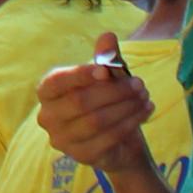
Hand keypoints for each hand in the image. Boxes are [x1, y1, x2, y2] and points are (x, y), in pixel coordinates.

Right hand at [34, 33, 154, 175]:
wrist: (118, 140)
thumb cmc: (106, 100)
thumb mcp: (108, 76)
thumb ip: (106, 57)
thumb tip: (108, 36)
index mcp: (47, 92)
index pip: (57, 82)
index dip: (81, 75)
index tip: (108, 70)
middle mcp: (47, 117)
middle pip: (80, 102)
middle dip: (114, 91)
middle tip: (139, 84)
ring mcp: (62, 140)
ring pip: (96, 121)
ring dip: (126, 107)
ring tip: (145, 97)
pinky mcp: (81, 156)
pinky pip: (108, 138)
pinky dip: (130, 123)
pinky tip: (145, 112)